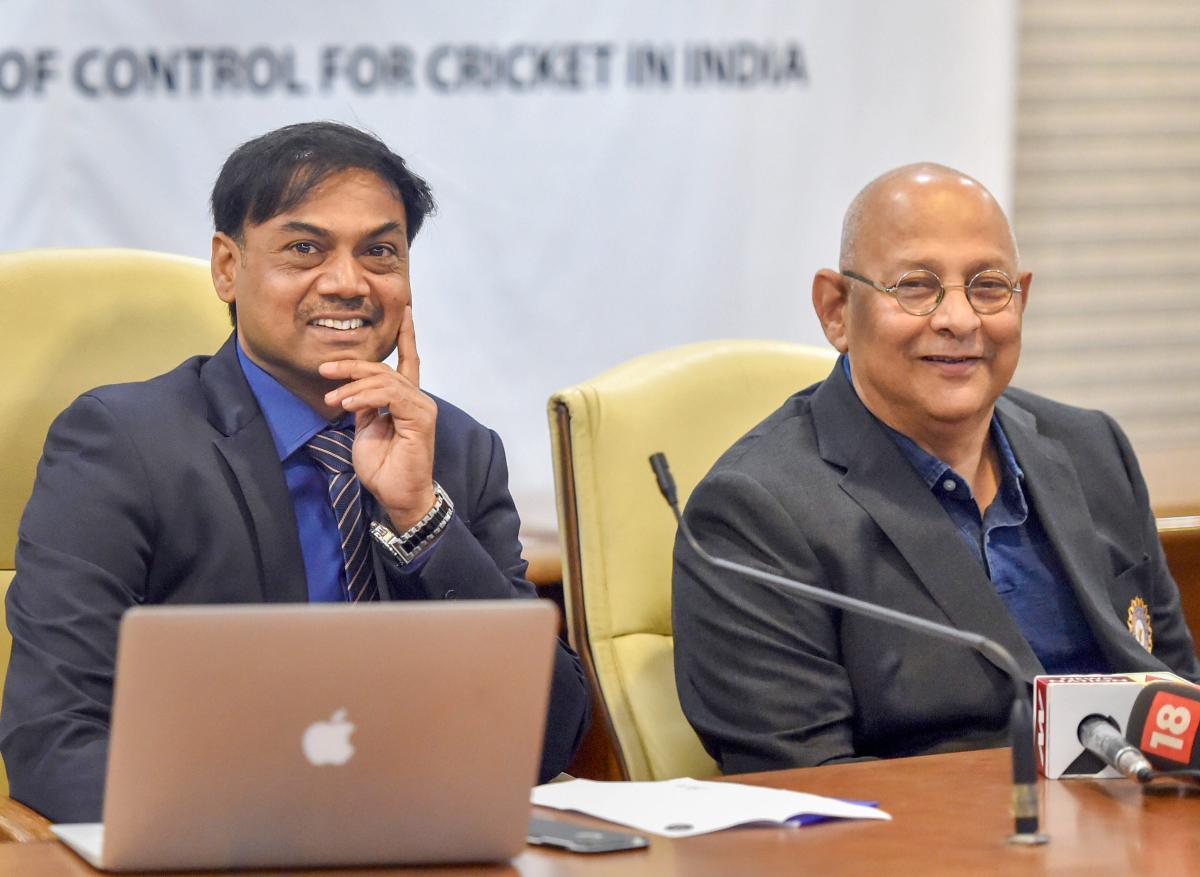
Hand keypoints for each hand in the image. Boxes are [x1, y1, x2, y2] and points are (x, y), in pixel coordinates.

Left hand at [319, 305, 436, 529]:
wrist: (398, 496)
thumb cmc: (384, 468)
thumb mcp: (366, 431)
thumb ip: (365, 407)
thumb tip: (353, 391)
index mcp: (406, 400)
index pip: (408, 361)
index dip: (406, 336)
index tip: (406, 311)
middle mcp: (418, 399)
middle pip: (384, 369)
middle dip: (352, 366)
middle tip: (325, 370)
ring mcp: (421, 407)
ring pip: (385, 380)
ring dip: (353, 386)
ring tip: (332, 398)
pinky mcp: (420, 418)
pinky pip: (390, 396)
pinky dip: (365, 397)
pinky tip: (348, 404)